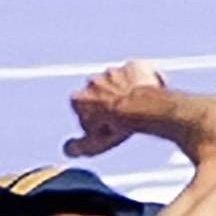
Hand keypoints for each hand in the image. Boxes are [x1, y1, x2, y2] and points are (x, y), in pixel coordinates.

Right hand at [64, 60, 184, 159]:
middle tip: (122, 117)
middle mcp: (92, 81)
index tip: (105, 127)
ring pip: (118, 82)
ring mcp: (113, 71)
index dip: (93, 119)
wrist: (142, 107)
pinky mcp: (133, 65)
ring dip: (123, 90)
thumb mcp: (95, 144)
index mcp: (78, 98)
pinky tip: (146, 93)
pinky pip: (136, 73)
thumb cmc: (118, 125)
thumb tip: (68, 149)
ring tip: (136, 107)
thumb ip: (78, 147)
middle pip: (99, 93)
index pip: (81, 109)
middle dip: (108, 101)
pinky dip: (139, 80)